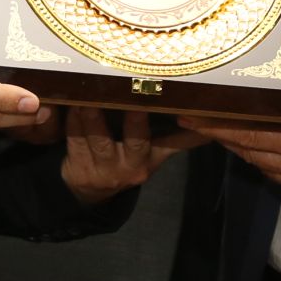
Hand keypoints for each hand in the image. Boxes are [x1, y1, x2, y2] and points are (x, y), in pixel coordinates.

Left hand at [60, 107, 203, 204]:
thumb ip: (178, 137)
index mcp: (149, 160)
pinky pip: (75, 138)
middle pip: (134, 139)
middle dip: (133, 117)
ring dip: (93, 113)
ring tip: (91, 90)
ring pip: (98, 137)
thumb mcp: (153, 154)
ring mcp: (103, 167)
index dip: (180, 130)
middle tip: (133, 93)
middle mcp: (130, 165)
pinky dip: (72, 119)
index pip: (169, 143)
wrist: (89, 190)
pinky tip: (70, 102)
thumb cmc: (125, 159)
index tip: (181, 110)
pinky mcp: (79, 165)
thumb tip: (211, 115)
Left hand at [183, 70, 280, 202]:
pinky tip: (259, 147)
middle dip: (222, 136)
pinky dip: (267, 161)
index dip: (218, 126)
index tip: (192, 116)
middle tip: (195, 120)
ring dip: (243, 149)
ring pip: (265, 166)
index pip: (251, 134)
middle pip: (251, 152)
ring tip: (223, 130)